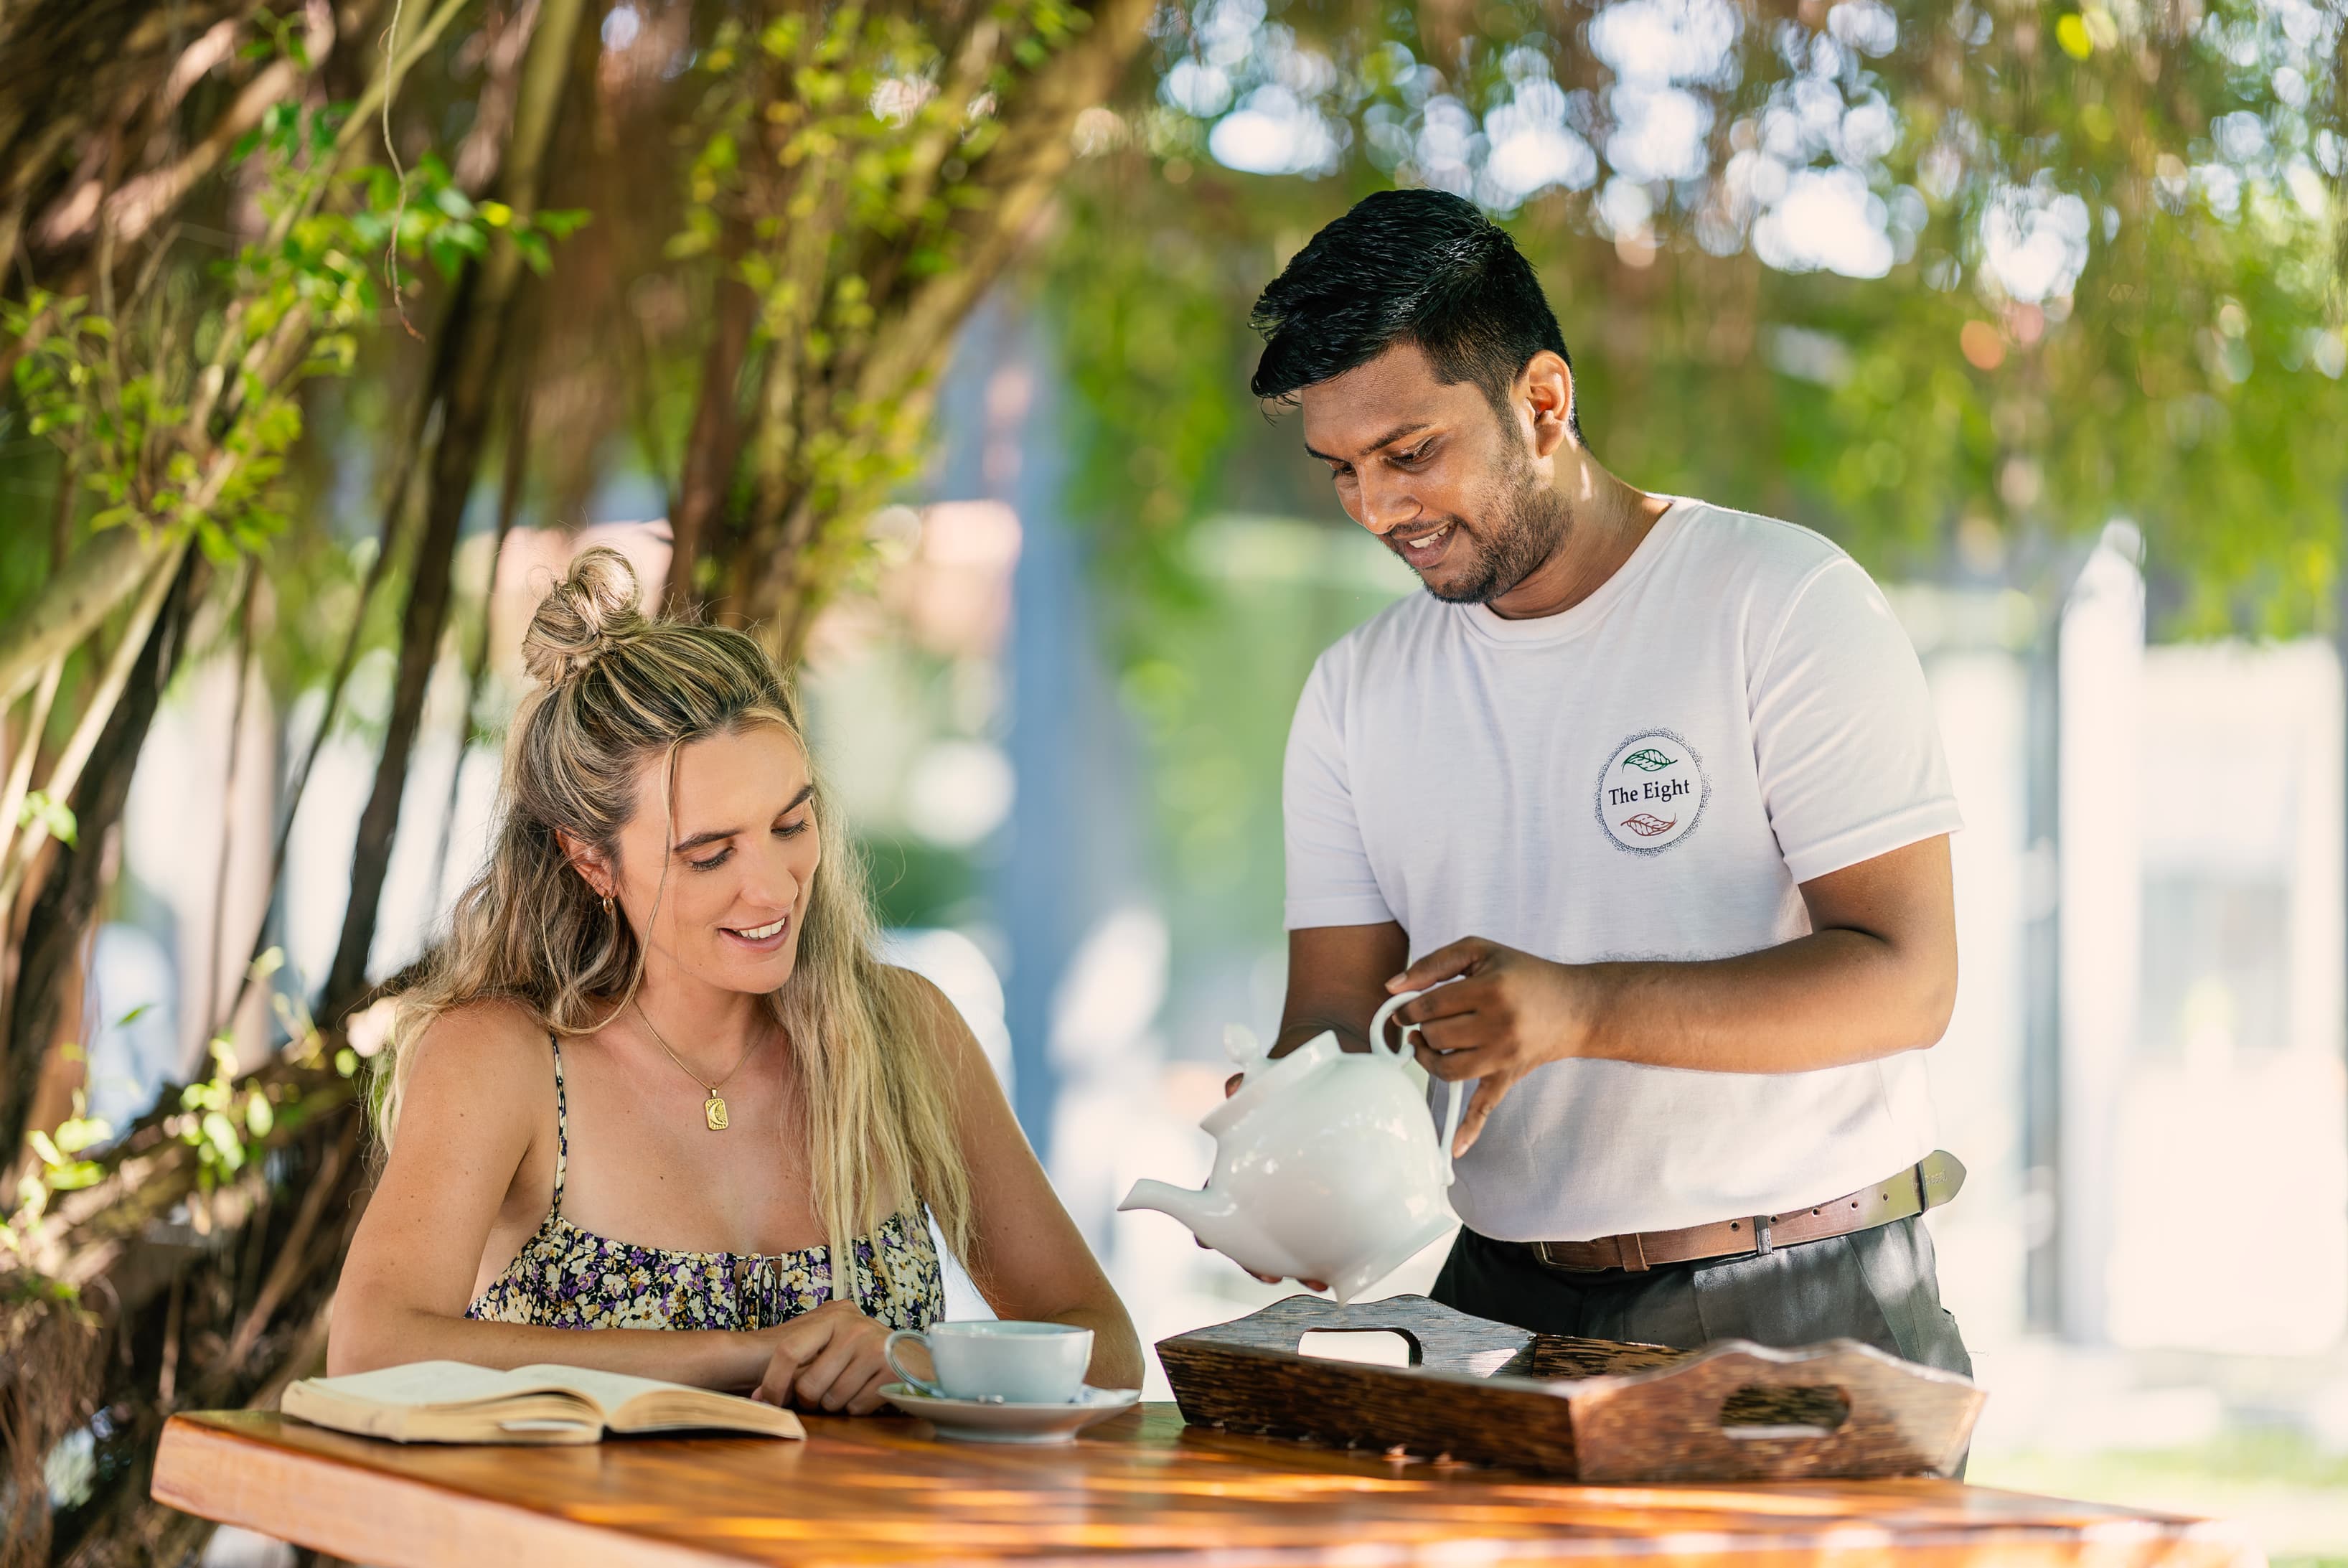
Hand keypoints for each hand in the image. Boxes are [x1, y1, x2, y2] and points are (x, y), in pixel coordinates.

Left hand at [750, 1300, 895, 1414]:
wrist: (918, 1358)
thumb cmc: (862, 1353)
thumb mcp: (832, 1342)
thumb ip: (799, 1361)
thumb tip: (756, 1398)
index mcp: (832, 1317)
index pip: (789, 1351)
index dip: (774, 1382)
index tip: (767, 1401)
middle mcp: (853, 1328)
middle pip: (809, 1384)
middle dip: (809, 1401)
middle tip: (820, 1397)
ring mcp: (874, 1348)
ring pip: (832, 1400)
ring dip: (835, 1405)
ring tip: (849, 1389)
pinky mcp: (891, 1371)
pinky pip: (856, 1408)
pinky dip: (857, 1408)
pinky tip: (867, 1392)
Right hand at [1201, 1070, 1328, 1291]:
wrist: (1324, 1074)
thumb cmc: (1283, 1079)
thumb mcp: (1262, 1075)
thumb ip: (1244, 1078)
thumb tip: (1233, 1086)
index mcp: (1237, 1167)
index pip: (1212, 1204)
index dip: (1208, 1232)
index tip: (1207, 1242)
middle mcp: (1263, 1191)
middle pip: (1250, 1239)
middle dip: (1257, 1263)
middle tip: (1269, 1275)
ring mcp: (1296, 1199)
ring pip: (1291, 1244)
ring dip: (1300, 1267)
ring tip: (1318, 1279)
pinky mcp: (1330, 1201)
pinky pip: (1330, 1233)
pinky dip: (1336, 1253)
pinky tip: (1347, 1265)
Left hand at [1389, 938, 1590, 1155]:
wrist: (1575, 1006)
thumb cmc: (1523, 974)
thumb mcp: (1481, 952)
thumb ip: (1434, 963)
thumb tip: (1391, 987)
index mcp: (1491, 990)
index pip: (1429, 1006)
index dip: (1407, 1008)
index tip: (1403, 1009)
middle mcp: (1499, 1025)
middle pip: (1435, 1035)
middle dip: (1422, 1028)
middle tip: (1425, 1021)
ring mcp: (1504, 1056)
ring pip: (1446, 1067)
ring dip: (1427, 1058)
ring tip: (1426, 1045)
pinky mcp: (1509, 1077)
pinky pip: (1485, 1107)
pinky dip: (1470, 1129)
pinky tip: (1455, 1149)